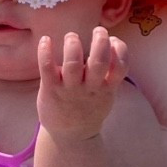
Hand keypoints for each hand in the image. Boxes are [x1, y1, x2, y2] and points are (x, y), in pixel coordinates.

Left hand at [36, 27, 128, 142]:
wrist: (71, 136)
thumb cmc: (89, 107)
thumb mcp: (107, 94)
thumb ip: (110, 72)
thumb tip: (112, 41)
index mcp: (106, 88)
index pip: (121, 66)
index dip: (120, 50)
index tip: (114, 41)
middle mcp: (90, 88)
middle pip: (99, 62)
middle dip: (100, 41)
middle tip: (98, 30)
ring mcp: (70, 89)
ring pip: (73, 64)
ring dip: (73, 44)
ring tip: (72, 36)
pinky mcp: (50, 89)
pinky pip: (47, 68)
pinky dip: (45, 51)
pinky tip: (45, 40)